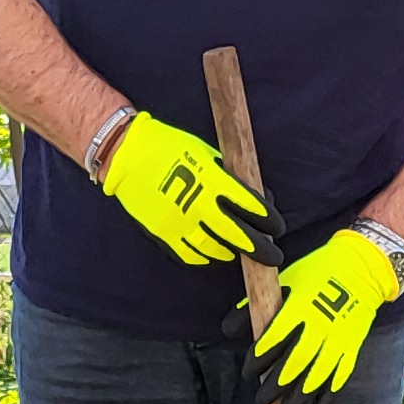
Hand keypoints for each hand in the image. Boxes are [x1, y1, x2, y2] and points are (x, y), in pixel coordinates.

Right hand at [98, 113, 275, 267]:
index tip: (277, 226)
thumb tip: (252, 194)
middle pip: (239, 236)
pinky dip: (204, 257)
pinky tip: (211, 253)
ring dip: (231, 251)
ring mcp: (180, 223)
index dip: (268, 219)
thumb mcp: (205, 153)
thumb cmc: (167, 146)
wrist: (126, 154)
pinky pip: (190, 255)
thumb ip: (227, 176)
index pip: (250, 206)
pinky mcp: (164, 234)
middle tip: (272, 256)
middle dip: (260, 248)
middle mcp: (199, 205)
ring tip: (238, 251)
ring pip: (216, 249)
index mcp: (212, 180)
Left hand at [254, 226, 402, 403]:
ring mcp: (339, 337)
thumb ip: (255, 305)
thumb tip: (228, 330)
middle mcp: (321, 324)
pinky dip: (328, 396)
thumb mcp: (285, 281)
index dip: (259, 358)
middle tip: (261, 399)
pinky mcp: (353, 346)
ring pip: (318, 374)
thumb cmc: (317, 273)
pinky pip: (340, 377)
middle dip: (276, 384)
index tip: (248, 372)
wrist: (363, 268)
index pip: (275, 337)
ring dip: (300, 396)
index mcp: (301, 305)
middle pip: (296, 361)